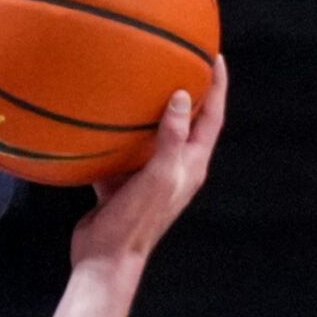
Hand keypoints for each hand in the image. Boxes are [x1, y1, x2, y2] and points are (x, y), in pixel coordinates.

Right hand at [74, 56, 227, 268]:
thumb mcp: (158, 176)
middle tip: (180, 61)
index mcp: (191, 165)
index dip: (218, 87)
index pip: (212, 119)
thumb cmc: (136, 221)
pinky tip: (99, 123)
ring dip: (148, 112)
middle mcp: (174, 168)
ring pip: (152, 137)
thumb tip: (182, 97)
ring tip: (138, 84)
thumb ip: (171, 138)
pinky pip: (121, 153)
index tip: (215, 58)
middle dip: (187, 93)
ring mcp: (148, 177)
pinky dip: (114, 137)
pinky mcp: (123, 185)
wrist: (105, 258)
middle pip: (187, 123)